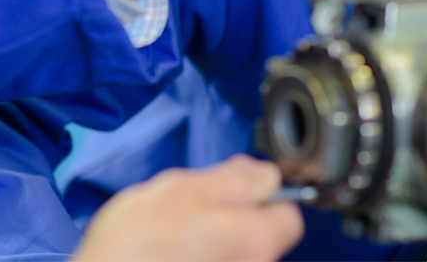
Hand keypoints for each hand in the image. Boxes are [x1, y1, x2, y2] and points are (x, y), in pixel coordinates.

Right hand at [75, 155, 303, 261]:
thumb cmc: (136, 244)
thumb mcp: (184, 188)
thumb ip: (233, 179)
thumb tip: (265, 174)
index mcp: (255, 239)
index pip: (289, 216)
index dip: (267, 195)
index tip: (242, 186)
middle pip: (260, 236)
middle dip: (234, 216)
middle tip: (193, 205)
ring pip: (233, 251)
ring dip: (212, 238)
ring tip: (172, 232)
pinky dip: (197, 257)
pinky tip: (167, 253)